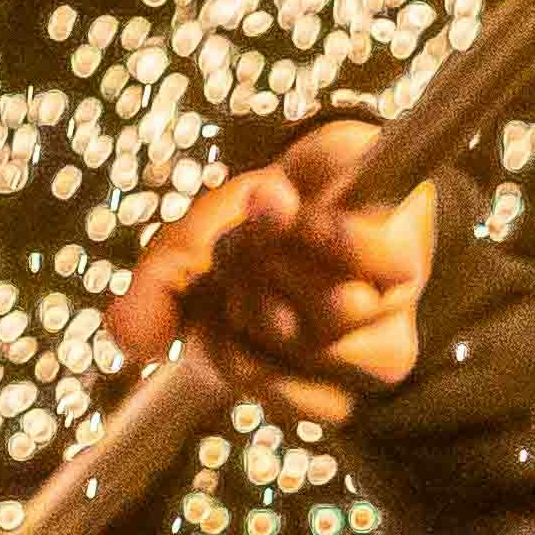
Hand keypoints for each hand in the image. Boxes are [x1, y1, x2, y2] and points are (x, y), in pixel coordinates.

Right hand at [110, 122, 438, 429]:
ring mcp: (372, 321)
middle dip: (250, 270)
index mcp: (272, 368)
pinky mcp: (407, 274)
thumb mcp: (188, 253)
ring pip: (333, 309)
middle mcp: (327, 356)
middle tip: (250, 242)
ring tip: (285, 223)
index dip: (222, 314)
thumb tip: (127, 341)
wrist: (320, 165)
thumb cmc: (255, 224)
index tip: (216, 277)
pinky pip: (376, 266)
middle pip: (284, 334)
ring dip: (293, 247)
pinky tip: (317, 218)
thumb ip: (153, 296)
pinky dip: (336, 231)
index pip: (243, 369)